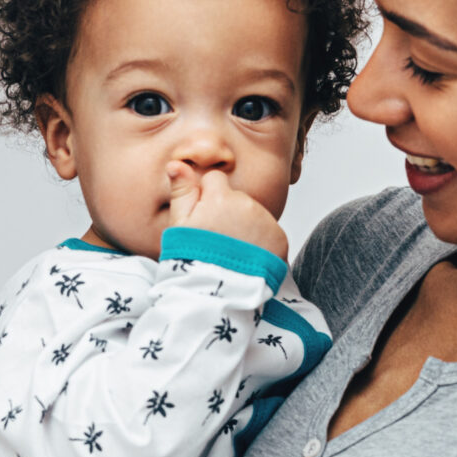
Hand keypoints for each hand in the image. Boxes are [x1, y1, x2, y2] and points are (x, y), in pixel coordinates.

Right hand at [164, 163, 288, 258]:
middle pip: (236, 199)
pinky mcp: (280, 239)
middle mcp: (247, 203)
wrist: (219, 292)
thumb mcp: (179, 225)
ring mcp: (266, 221)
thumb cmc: (194, 260)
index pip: (215, 180)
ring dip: (245, 228)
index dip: (207, 197)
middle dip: (228, 214)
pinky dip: (261, 243)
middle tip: (217, 240)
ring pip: (254, 215)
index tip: (204, 218)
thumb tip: (176, 164)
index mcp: (221, 197)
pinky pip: (269, 233)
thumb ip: (181, 192)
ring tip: (231, 252)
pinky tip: (247, 258)